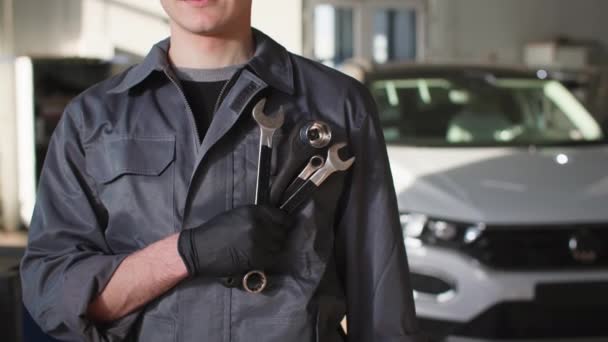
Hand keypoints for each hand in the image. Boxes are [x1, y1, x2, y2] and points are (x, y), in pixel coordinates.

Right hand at [177, 205, 291, 276]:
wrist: (199, 249)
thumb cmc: (215, 230)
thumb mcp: (237, 215)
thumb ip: (257, 216)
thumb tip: (275, 220)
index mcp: (253, 212)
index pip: (282, 217)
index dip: (285, 222)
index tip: (284, 226)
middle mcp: (257, 225)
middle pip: (282, 233)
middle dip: (279, 237)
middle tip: (270, 240)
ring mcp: (257, 243)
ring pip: (278, 247)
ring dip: (274, 249)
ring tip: (263, 249)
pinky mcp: (254, 258)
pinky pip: (271, 259)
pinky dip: (268, 259)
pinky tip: (259, 257)